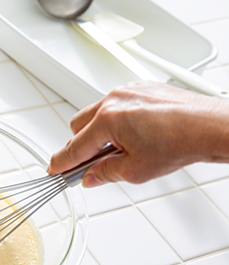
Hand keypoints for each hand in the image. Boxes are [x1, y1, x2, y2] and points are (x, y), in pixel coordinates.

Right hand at [47, 81, 228, 186]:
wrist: (211, 127)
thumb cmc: (181, 143)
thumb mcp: (136, 170)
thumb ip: (104, 173)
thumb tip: (90, 177)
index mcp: (107, 120)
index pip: (74, 147)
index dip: (61, 162)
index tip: (54, 169)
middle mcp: (113, 100)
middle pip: (77, 126)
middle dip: (80, 146)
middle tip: (92, 164)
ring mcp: (126, 91)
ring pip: (94, 113)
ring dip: (98, 132)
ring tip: (120, 149)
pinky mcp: (139, 87)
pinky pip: (114, 103)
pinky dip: (115, 120)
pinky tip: (133, 134)